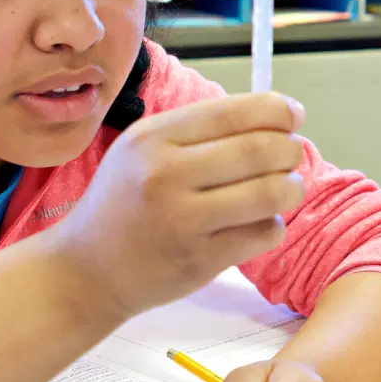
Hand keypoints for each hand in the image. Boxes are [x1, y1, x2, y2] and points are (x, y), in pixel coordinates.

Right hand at [46, 93, 308, 322]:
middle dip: (291, 150)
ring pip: (269, 193)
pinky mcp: (199, 260)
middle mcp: (165, 175)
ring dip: (291, 187)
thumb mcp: (142, 150)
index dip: (278, 110)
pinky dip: (274, 225)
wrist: (85, 271)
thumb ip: (199, 131)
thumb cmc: (123, 202)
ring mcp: (182, 220)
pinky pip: (262, 234)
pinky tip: (260, 223)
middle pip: (260, 150)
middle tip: (293, 155)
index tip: (294, 116)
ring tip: (287, 188)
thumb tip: (275, 115)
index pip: (234, 112)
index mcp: (153, 138)